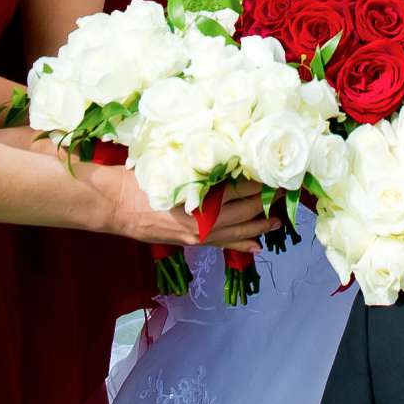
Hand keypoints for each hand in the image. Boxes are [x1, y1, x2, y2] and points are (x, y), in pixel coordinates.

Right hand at [83, 163, 268, 250]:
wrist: (116, 204)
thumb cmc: (141, 178)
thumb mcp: (172, 165)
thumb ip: (199, 165)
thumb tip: (226, 157)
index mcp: (200, 197)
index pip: (240, 190)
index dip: (260, 182)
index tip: (277, 174)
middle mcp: (204, 219)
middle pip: (245, 210)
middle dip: (266, 201)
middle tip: (286, 192)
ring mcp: (199, 234)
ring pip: (238, 230)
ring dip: (260, 224)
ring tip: (278, 219)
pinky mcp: (192, 241)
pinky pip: (223, 244)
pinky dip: (241, 244)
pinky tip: (257, 246)